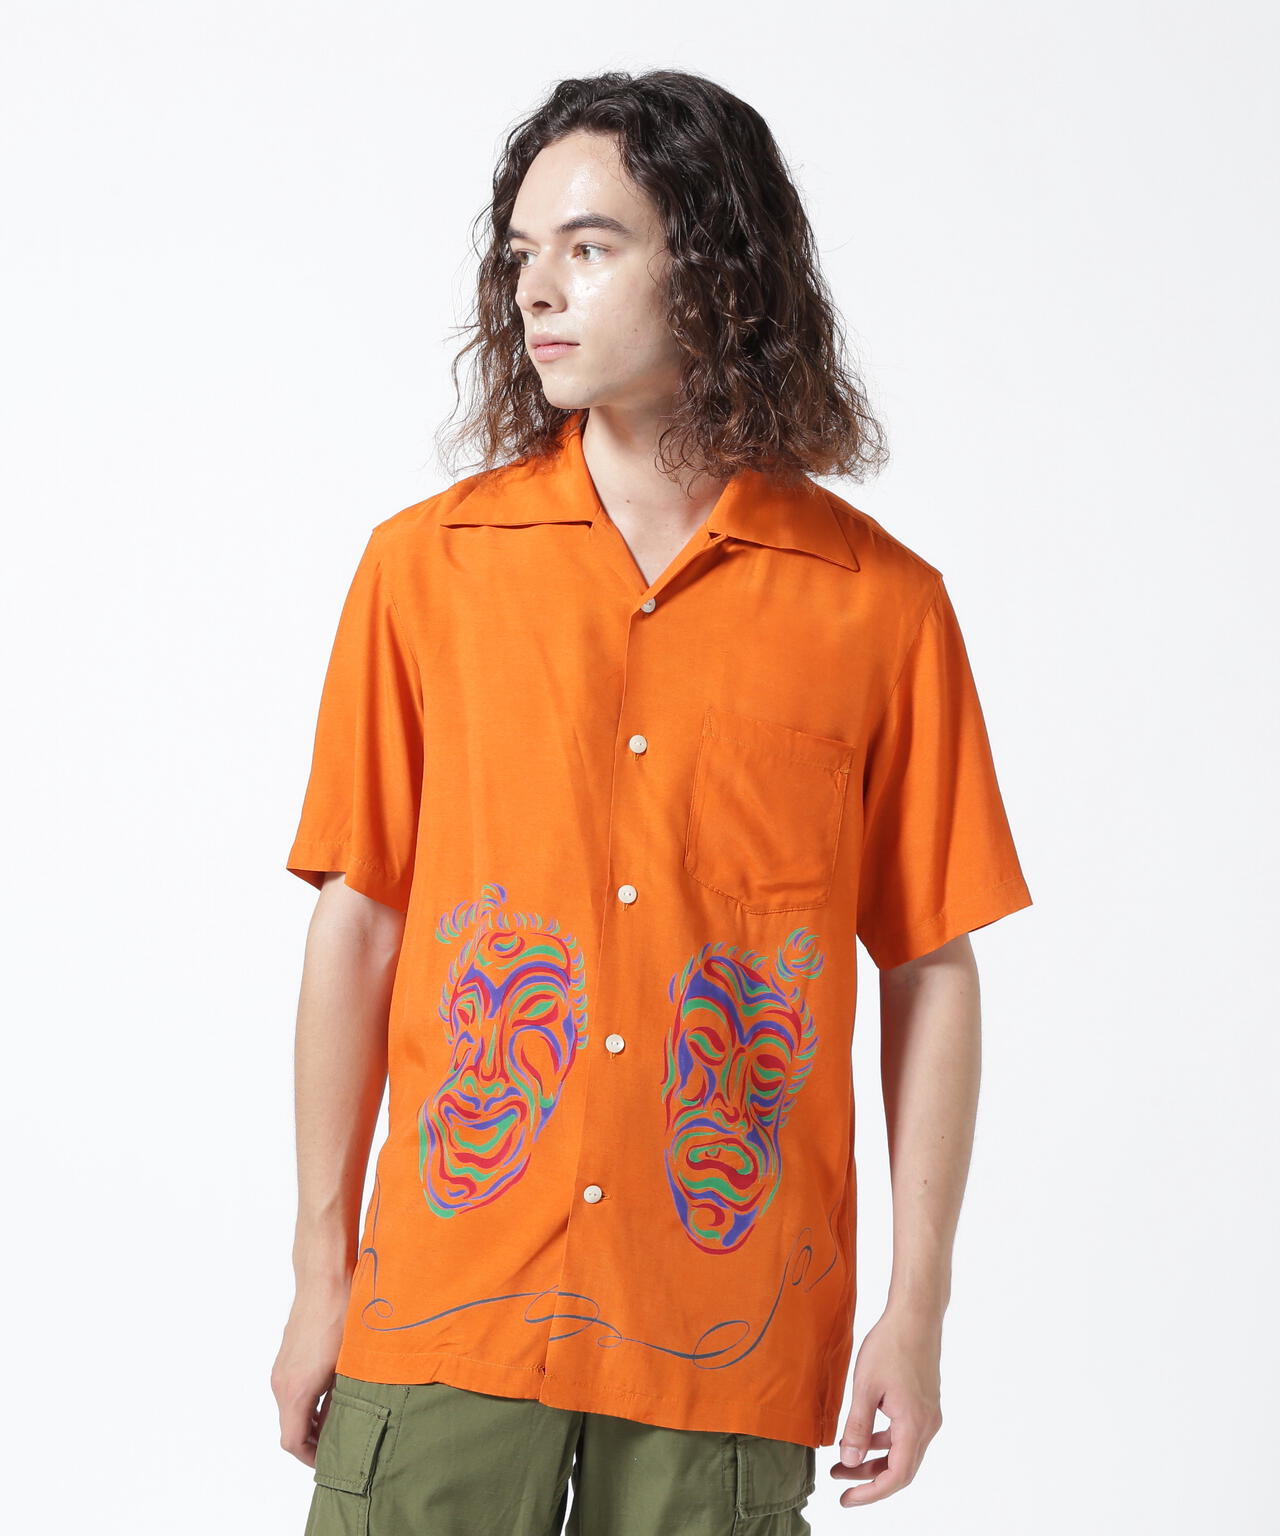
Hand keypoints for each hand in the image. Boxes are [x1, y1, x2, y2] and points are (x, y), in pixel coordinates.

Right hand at [270, 1277, 348, 1466]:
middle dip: (314, 1440)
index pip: (292, 1442)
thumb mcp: (348, 1367)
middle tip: (342, 1443)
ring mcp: (282, 1368)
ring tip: (343, 1419)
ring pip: (292, 1408)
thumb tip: (345, 1426)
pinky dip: (309, 1401)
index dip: (311, 1458)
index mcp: (295, 1391)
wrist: (325, 1279)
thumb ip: (343, 1402)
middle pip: (291, 1427)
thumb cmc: (340, 1319)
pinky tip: (336, 1392)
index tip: (330, 1461)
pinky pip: (293, 1389)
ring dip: (313, 1419)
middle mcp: (281, 1382)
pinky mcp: (287, 1355)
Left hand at [830, 1304, 943, 1507]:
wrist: (915, 1315)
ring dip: (874, 1460)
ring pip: (902, 1451)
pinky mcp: (924, 1404)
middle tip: (839, 1484)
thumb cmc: (890, 1345)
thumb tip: (849, 1462)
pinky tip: (861, 1437)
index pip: (896, 1476)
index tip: (847, 1500)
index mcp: (914, 1425)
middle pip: (901, 1468)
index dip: (871, 1493)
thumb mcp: (865, 1387)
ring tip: (842, 1462)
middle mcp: (927, 1425)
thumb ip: (857, 1427)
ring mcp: (928, 1415)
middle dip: (869, 1479)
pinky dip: (883, 1442)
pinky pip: (904, 1434)